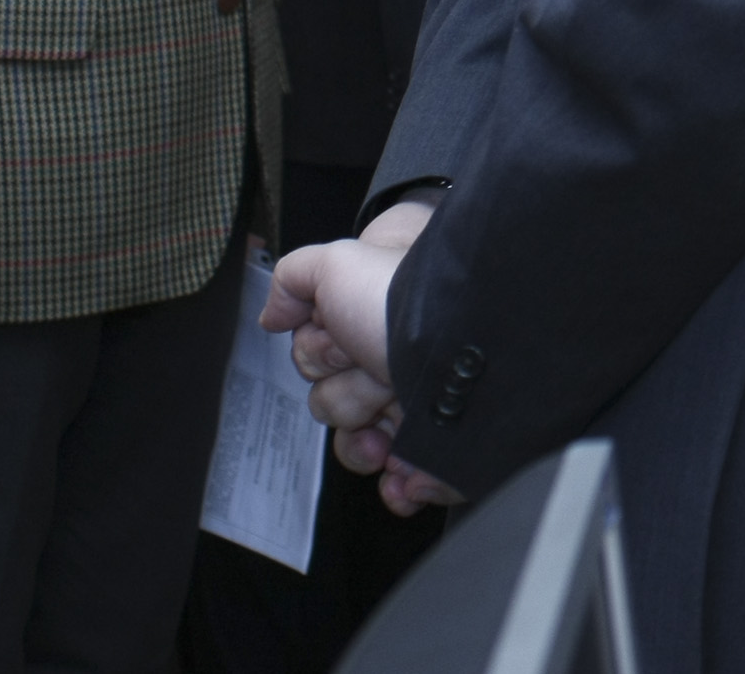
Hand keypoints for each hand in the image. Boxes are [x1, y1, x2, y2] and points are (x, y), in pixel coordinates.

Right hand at [266, 200, 463, 513]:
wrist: (471, 361)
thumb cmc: (413, 308)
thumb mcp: (339, 265)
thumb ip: (296, 279)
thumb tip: (273, 314)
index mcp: (386, 308)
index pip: (320, 342)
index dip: (320, 343)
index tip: (334, 329)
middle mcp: (403, 349)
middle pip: (332, 390)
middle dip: (346, 386)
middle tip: (373, 362)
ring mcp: (421, 397)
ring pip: (356, 436)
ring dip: (366, 430)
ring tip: (394, 404)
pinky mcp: (437, 446)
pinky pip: (399, 479)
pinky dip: (398, 480)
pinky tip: (403, 466)